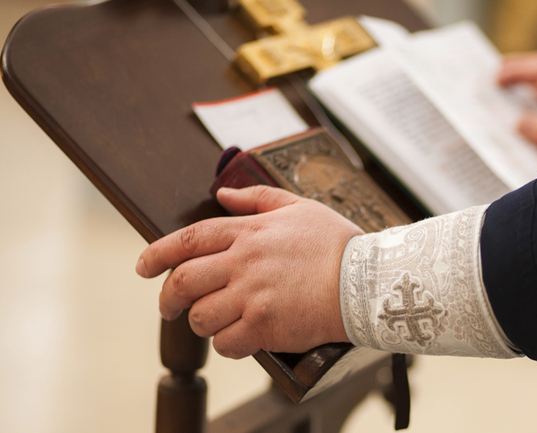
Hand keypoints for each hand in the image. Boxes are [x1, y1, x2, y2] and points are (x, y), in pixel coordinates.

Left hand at [135, 186, 362, 357]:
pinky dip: (227, 344)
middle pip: (183, 282)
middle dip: (167, 298)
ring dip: (201, 323)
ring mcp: (253, 296)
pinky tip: (240, 338)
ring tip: (215, 323)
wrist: (366, 280)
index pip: (188, 240)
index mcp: (248, 232)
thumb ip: (256, 198)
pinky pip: (227, 343)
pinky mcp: (265, 326)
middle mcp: (244, 262)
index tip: (143, 267)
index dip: (157, 253)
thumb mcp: (299, 207)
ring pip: (200, 316)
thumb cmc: (336, 244)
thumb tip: (221, 193)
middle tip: (168, 307)